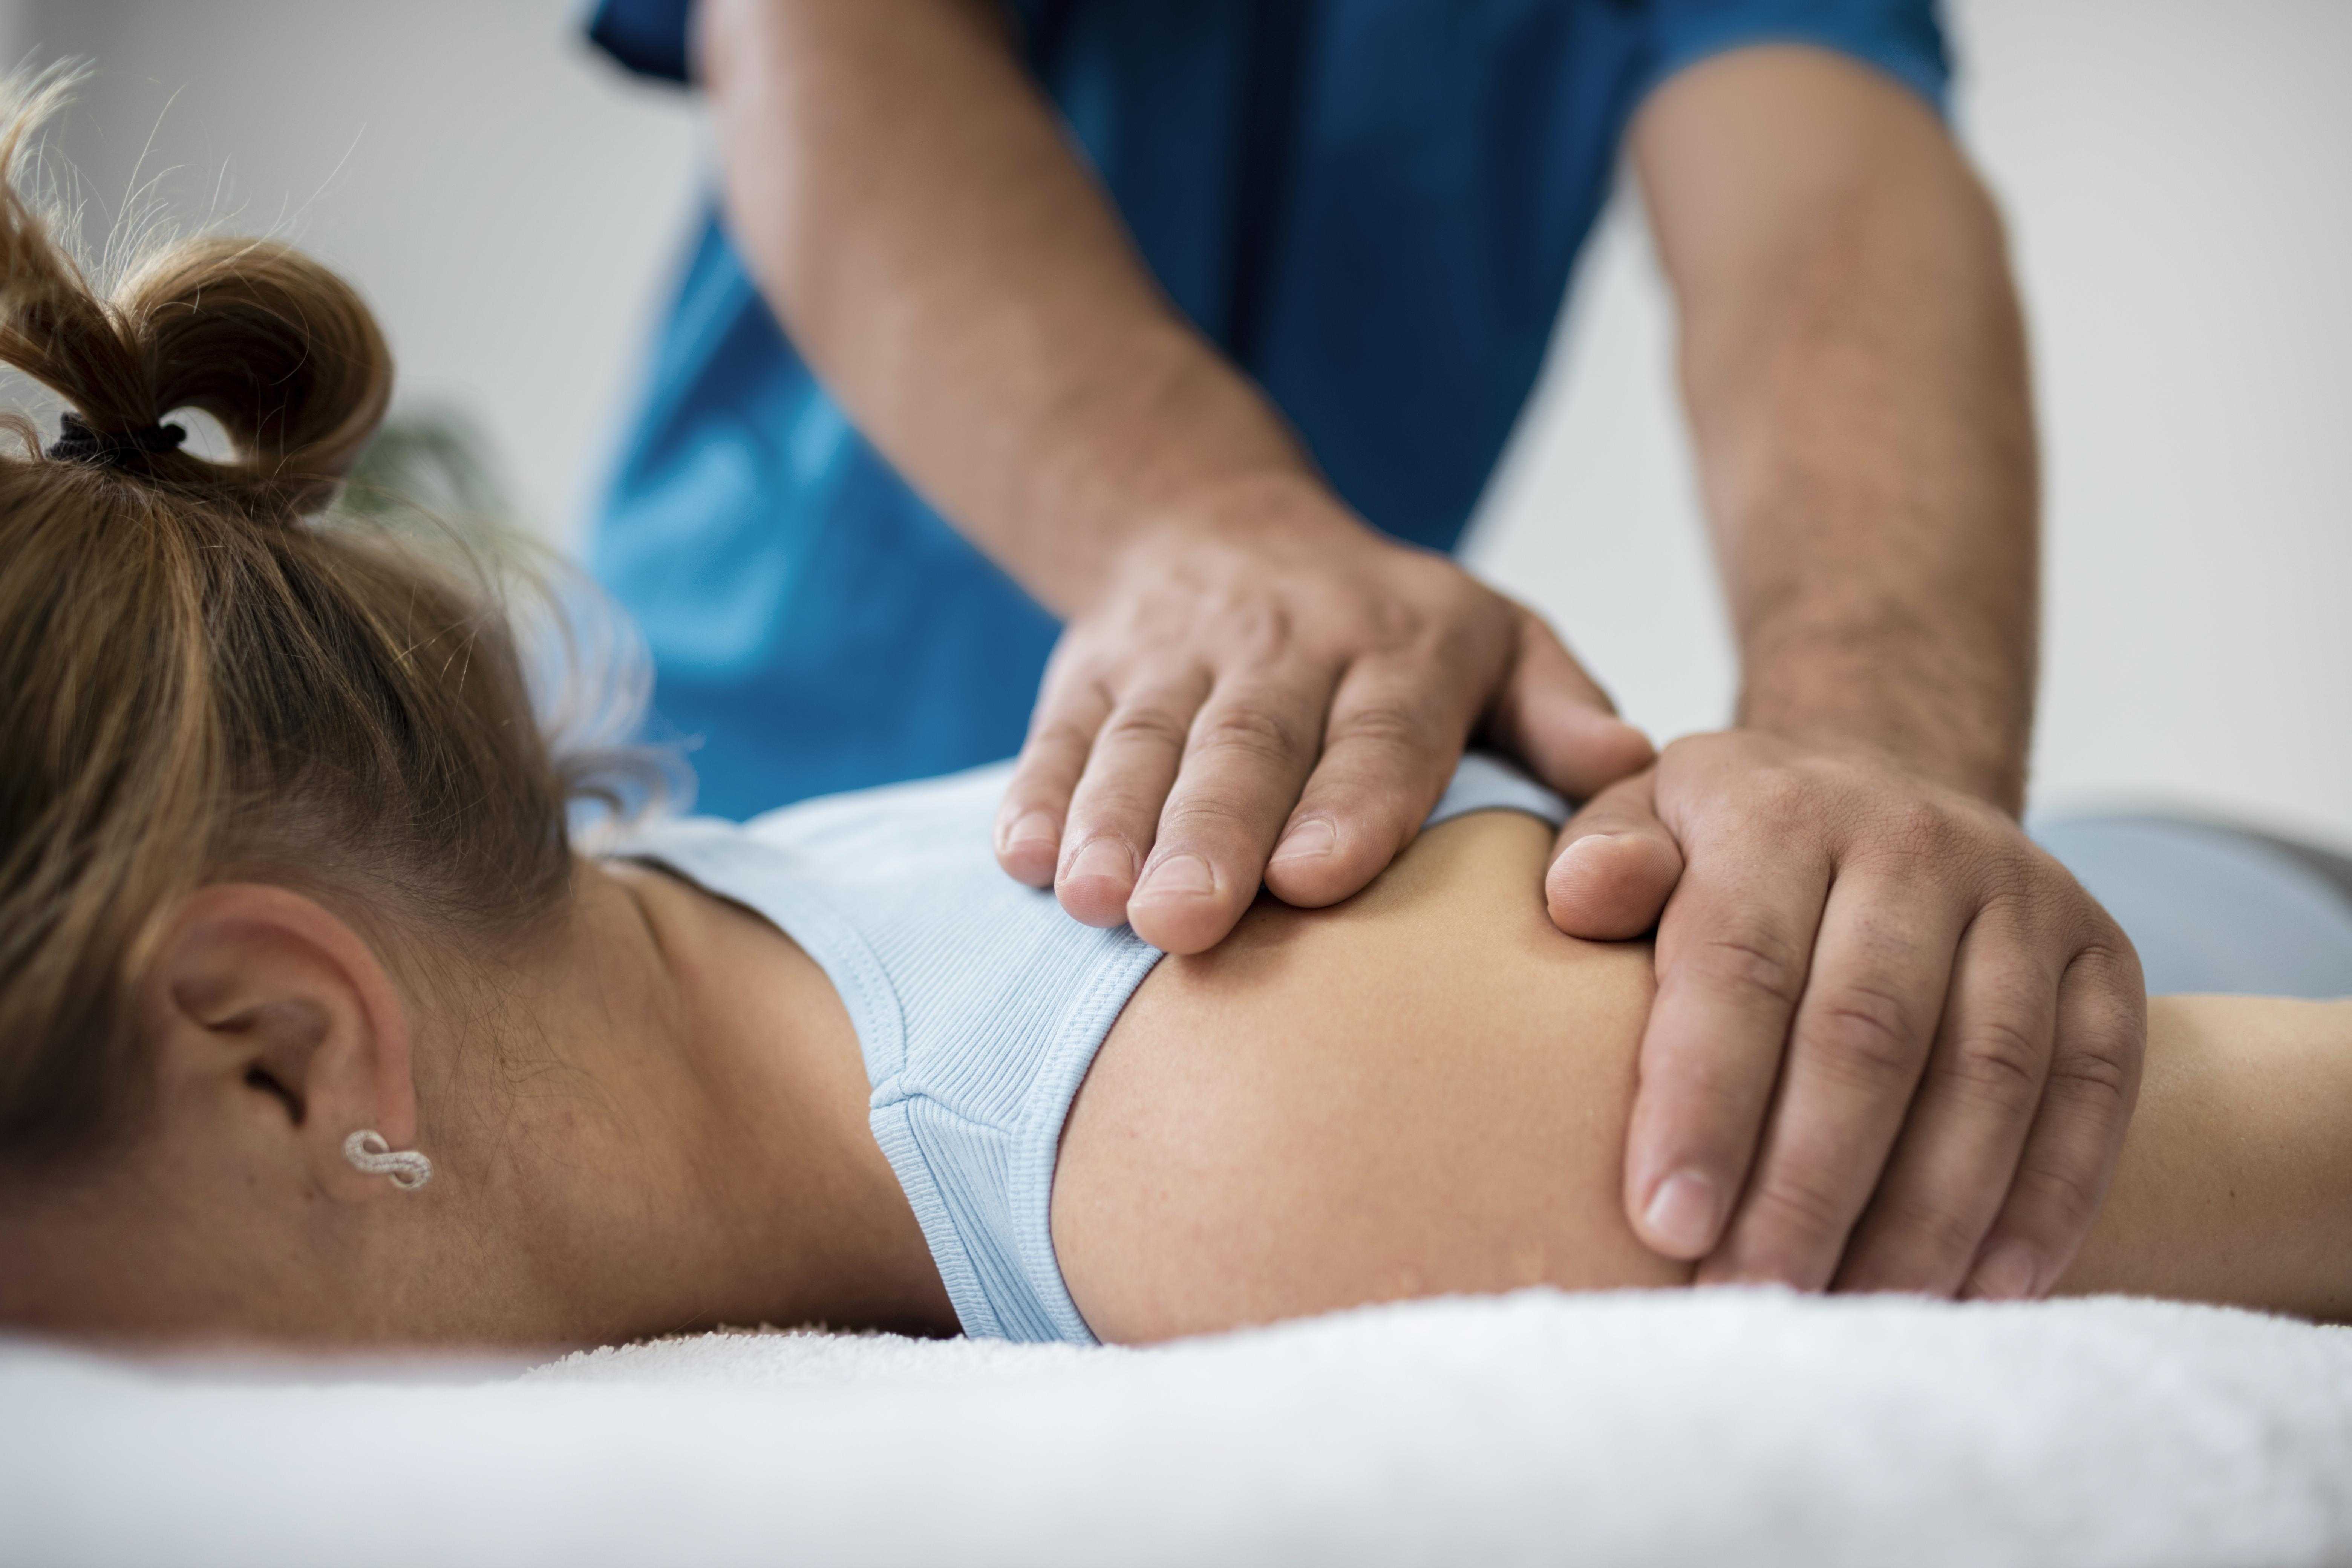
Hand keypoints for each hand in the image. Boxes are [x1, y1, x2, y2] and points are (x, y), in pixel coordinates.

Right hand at [994, 482, 1654, 952]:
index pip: (1381, 726)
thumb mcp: (1495, 639)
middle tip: (1188, 921)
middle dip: (1212, 830)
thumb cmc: (1387, 629)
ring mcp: (1175, 651)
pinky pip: (1060, 730)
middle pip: (1248, 741)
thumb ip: (1560, 710)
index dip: (1350, 798)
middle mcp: (1286, 640)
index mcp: (1401, 644)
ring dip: (1114, 821)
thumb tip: (1633, 767)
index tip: (1318, 875)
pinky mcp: (1090, 665)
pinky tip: (1025, 860)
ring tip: (1097, 902)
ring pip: (1143, 738)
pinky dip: (1039, 792)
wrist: (1217, 522)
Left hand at [1546, 730, 2146, 1298]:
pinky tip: (1987, 1291)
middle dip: (1807, 1187)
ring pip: (1987, 1075)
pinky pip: (2094, 1089)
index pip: (1739, 968)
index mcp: (1782, 811)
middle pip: (1866, 1036)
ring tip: (1859, 1317)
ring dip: (1925, 1215)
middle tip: (1754, 1299)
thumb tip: (1579, 897)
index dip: (1704, 1103)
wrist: (1875, 792)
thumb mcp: (1645, 822)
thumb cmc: (1727, 847)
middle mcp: (1916, 841)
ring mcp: (2026, 896)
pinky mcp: (2105, 957)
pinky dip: (2048, 1200)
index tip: (1666, 1224)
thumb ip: (1603, 860)